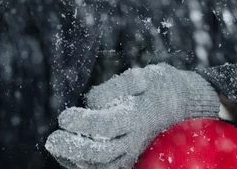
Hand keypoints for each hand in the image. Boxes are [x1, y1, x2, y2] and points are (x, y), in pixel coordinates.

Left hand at [45, 63, 219, 168]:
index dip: (82, 122)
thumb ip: (118, 86)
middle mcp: (136, 139)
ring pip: (102, 166)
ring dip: (75, 159)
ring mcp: (133, 152)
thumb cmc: (158, 85)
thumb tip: (93, 101)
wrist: (183, 103)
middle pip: (101, 152)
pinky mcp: (130, 158)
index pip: (106, 126)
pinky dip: (84, 165)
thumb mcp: (144, 76)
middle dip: (73, 146)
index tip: (64, 115)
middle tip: (52, 137)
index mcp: (138, 116)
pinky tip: (66, 154)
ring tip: (56, 146)